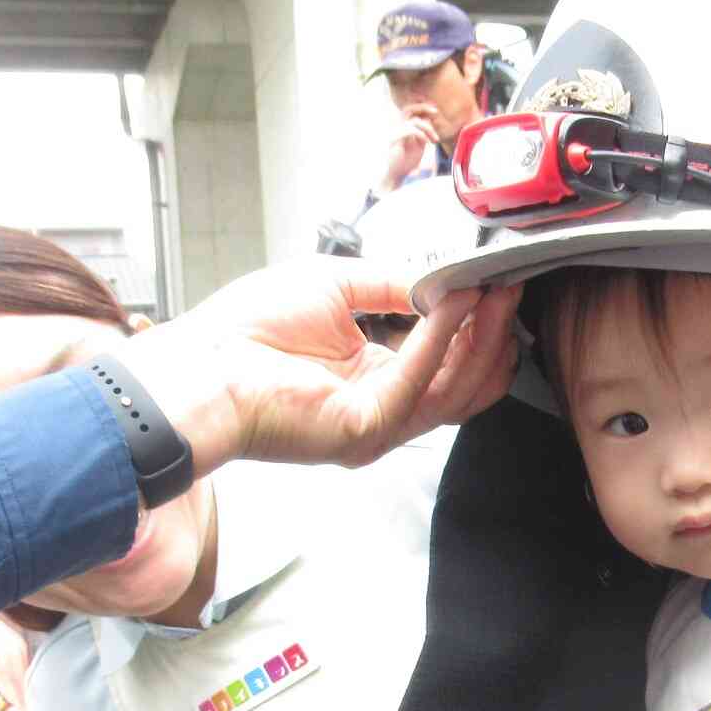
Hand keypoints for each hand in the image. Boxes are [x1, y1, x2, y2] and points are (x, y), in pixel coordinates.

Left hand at [123, 261, 519, 476]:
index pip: (447, 365)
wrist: (200, 365)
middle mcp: (383, 411)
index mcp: (374, 382)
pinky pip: (419, 382)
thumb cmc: (247, 332)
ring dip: (480, 335)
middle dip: (493, 332)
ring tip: (494, 292)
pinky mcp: (364, 431)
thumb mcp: (336, 287)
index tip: (495, 284)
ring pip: (455, 389)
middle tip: (510, 287)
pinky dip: (441, 338)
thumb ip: (393, 286)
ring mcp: (377, 428)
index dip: (476, 326)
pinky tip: (455, 302)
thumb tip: (441, 280)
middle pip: (464, 382)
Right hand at [376, 109, 440, 192]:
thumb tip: (429, 119)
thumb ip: (423, 132)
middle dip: (423, 107)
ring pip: (414, 121)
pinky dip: (421, 134)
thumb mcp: (418, 145)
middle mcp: (396, 128)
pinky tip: (427, 143)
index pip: (410, 110)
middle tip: (436, 112)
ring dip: (428, 129)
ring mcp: (395, 133)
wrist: (395, 175)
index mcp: (402, 128)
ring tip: (435, 140)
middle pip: (409, 109)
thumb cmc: (406, 162)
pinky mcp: (394, 139)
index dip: (422, 107)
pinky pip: (410, 130)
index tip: (435, 111)